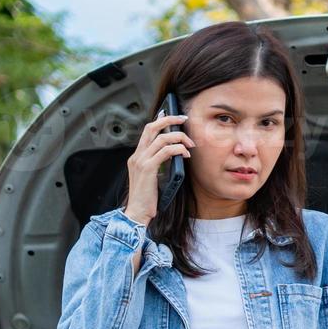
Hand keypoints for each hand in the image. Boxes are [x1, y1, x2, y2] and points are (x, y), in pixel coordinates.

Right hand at [123, 111, 191, 226]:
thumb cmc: (148, 198)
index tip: (174, 117)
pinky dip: (178, 149)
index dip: (160, 120)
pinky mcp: (148, 168)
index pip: (148, 131)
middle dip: (169, 119)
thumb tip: (176, 152)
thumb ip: (160, 163)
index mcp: (137, 156)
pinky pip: (166, 151)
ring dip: (179, 137)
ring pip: (161, 138)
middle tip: (184, 118)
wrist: (137, 212)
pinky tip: (186, 154)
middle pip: (151, 127)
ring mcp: (141, 161)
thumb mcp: (154, 177)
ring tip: (190, 144)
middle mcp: (137, 155)